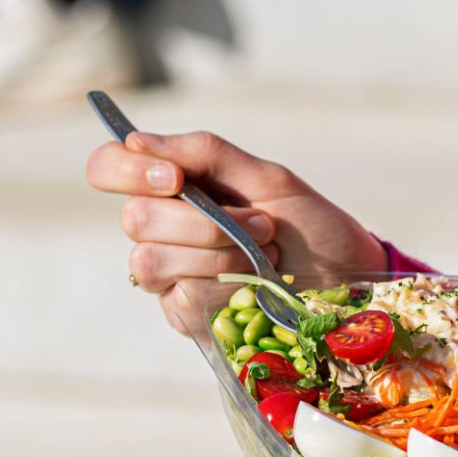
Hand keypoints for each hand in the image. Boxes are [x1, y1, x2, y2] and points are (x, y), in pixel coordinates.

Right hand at [86, 130, 387, 336]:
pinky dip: (226, 285)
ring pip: (151, 262)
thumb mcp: (267, 177)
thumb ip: (205, 153)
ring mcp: (169, 277)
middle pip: (134, 218)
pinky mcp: (185, 317)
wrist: (350, 279)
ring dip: (217, 253)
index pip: (108, 167)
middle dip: (201, 220)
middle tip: (259, 222)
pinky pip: (181, 298)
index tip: (175, 177)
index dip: (126, 170)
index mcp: (173, 186)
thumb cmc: (310, 224)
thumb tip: (138, 139)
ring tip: (264, 253)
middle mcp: (161, 229)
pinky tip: (257, 284)